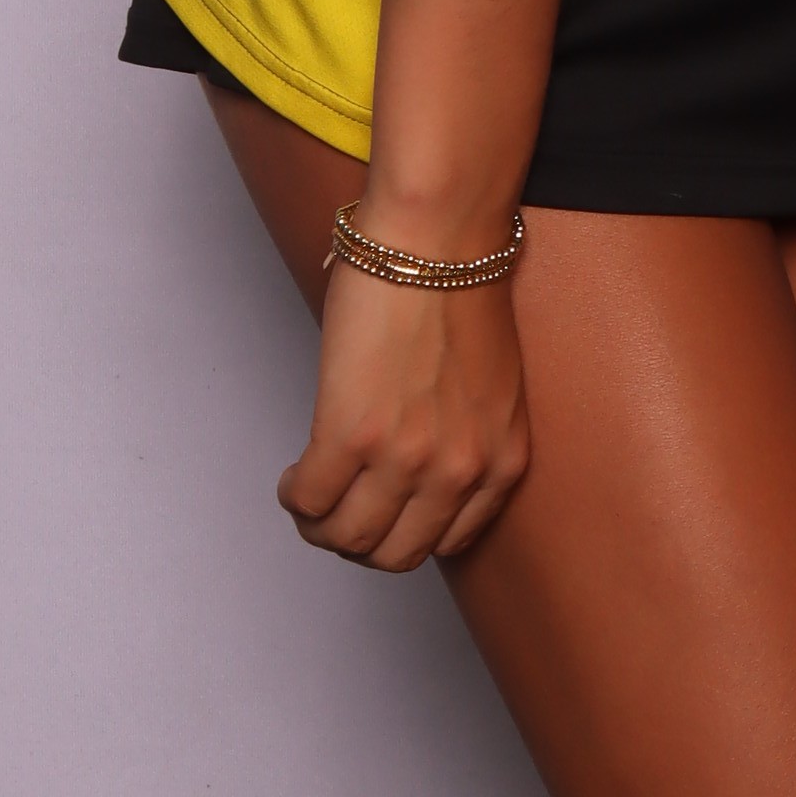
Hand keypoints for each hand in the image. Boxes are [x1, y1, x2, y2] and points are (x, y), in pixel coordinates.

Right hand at [278, 261, 531, 569]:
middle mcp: (460, 471)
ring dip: (319, 524)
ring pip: (346, 538)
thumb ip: (461, 441)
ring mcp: (407, 459)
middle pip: (393, 555)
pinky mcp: (353, 436)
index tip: (382, 513)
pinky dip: (295, 496)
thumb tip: (411, 474)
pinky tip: (296, 475)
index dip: (403, 533)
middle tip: (337, 510)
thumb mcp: (489, 390)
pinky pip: (310, 500)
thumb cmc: (460, 294)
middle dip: (358, 540)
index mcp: (501, 462)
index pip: (445, 544)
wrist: (436, 241)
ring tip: (312, 493)